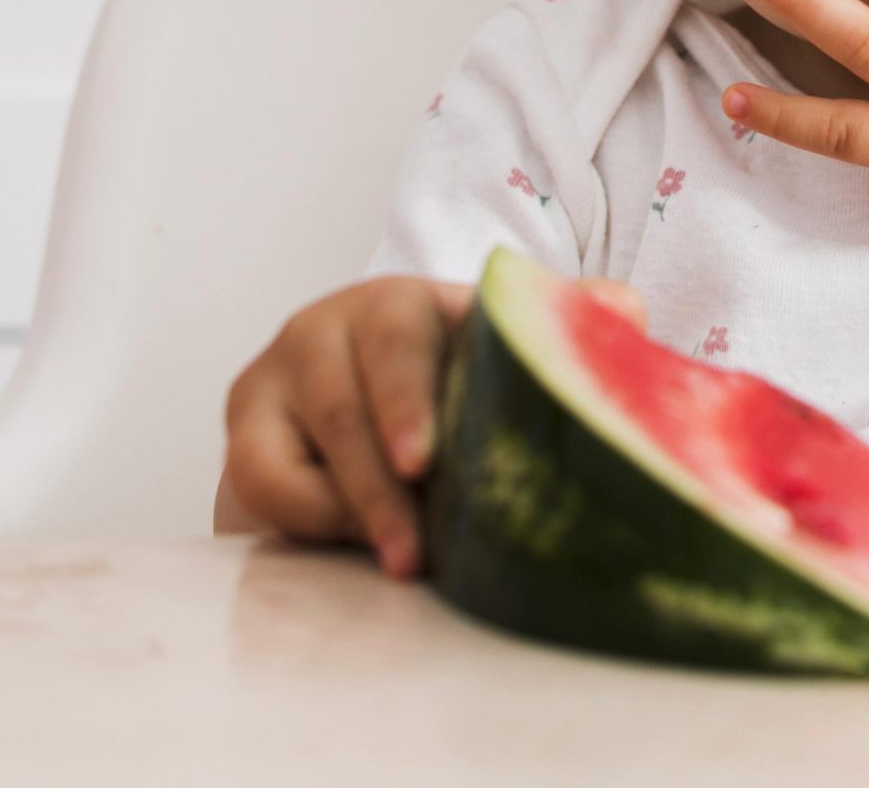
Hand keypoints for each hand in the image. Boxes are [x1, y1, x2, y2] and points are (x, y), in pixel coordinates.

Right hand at [217, 271, 644, 577]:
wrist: (372, 426)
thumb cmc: (459, 392)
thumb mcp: (505, 359)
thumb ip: (565, 330)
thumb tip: (623, 312)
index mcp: (404, 305)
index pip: (398, 337)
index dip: (407, 398)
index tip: (423, 463)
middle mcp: (330, 328)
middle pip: (342, 399)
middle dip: (377, 480)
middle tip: (413, 548)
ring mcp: (278, 379)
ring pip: (292, 449)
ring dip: (347, 512)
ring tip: (399, 563)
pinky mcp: (245, 434)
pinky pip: (257, 480)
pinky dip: (302, 519)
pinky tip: (349, 547)